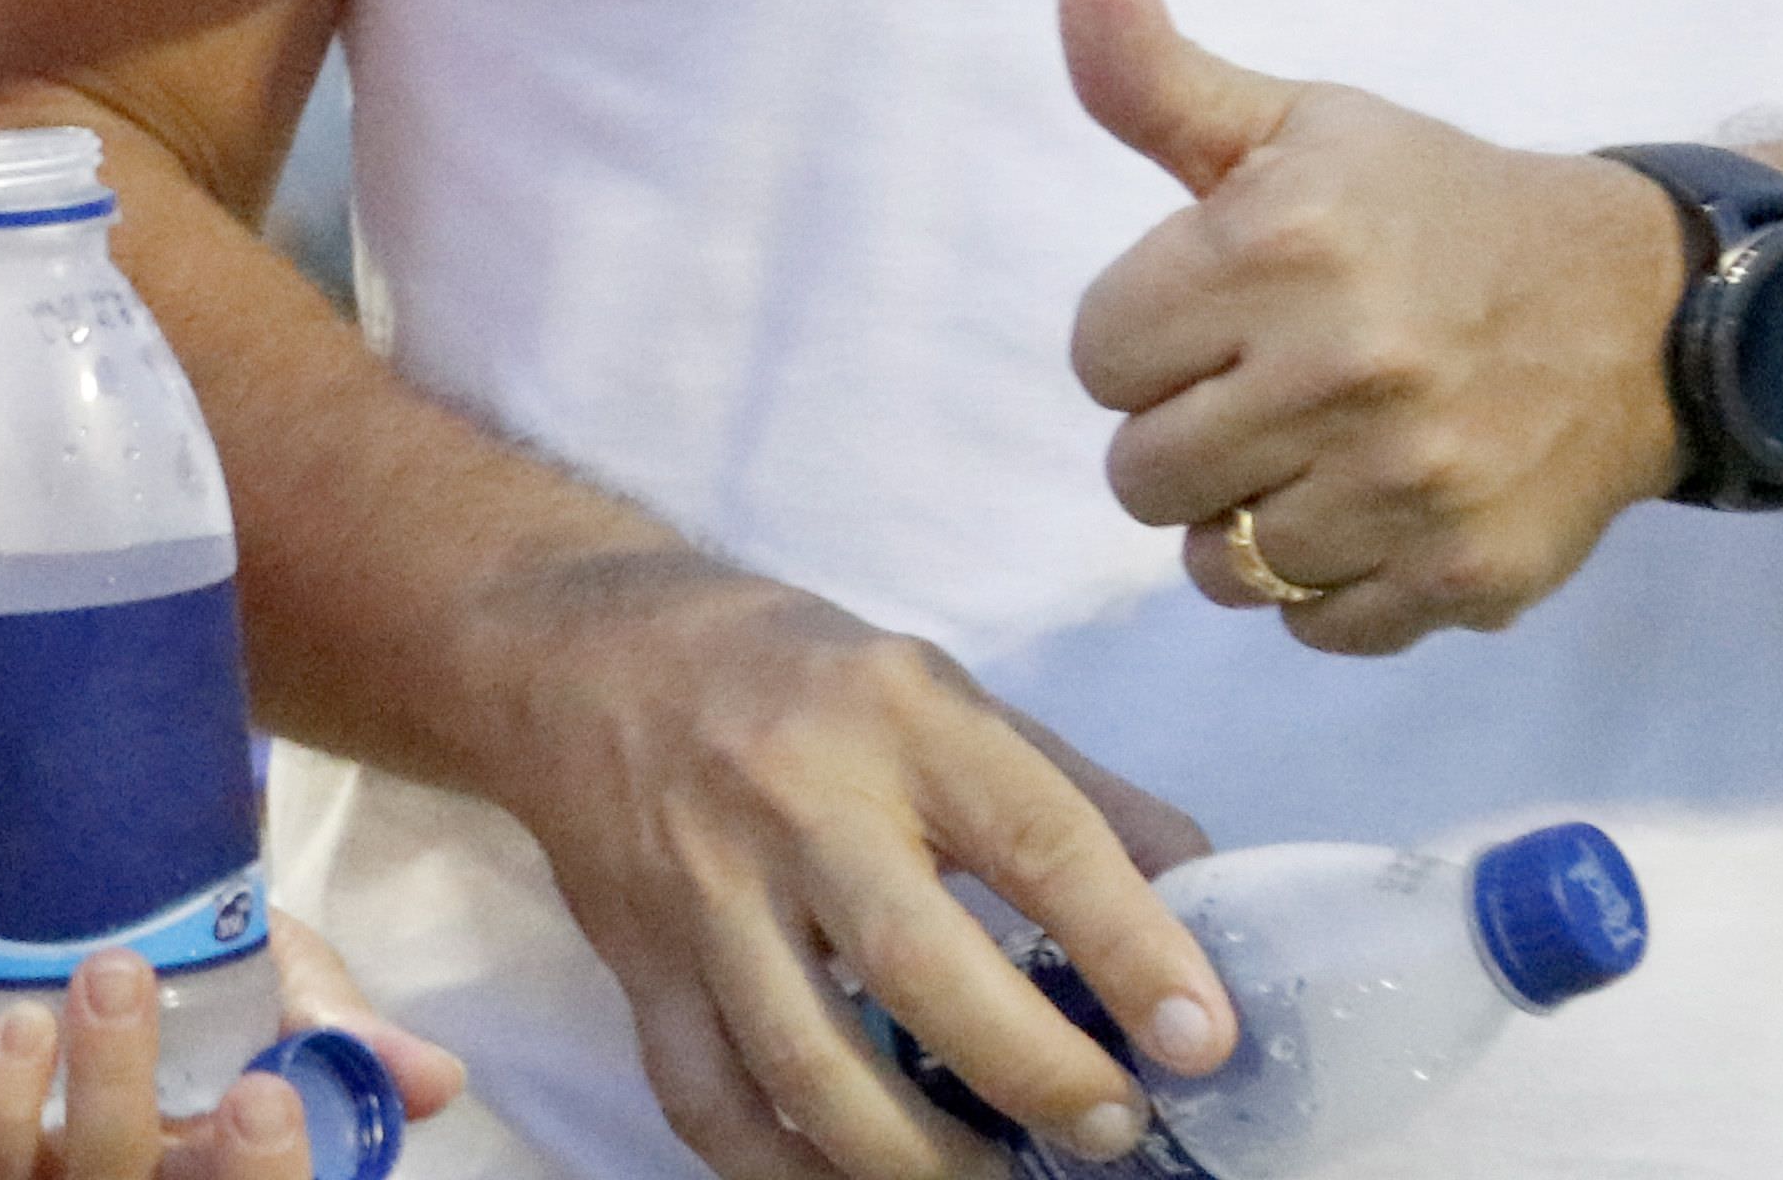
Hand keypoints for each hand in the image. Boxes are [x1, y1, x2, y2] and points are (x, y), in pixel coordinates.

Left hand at [0, 929, 461, 1179]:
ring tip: (114, 975)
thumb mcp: (270, 976)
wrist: (10, 910)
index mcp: (231, 1164)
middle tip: (254, 1086)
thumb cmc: (165, 956)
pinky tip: (23, 1023)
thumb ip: (340, 1031)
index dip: (279, 1177)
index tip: (288, 1100)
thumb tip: (441, 1077)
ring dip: (110, 1091)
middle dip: (239, 1176)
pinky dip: (4, 1100)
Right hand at [468, 542, 1219, 1175]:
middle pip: (917, 962)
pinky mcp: (636, 964)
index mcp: (896, 714)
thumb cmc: (793, 676)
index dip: (1132, 946)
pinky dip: (789, 1173)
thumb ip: (1073, 797)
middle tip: (1114, 1130)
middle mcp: (794, 798)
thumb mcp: (940, 689)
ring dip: (918, 1158)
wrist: (571, 654)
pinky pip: (711, 1103)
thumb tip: (1211, 902)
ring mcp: (701, 890)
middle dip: (1032, 1070)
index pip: (1035, 835)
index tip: (1205, 1040)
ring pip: (807, 1061)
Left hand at [1059, 0, 1689, 656]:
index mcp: (1282, 246)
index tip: (1214, 318)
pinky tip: (1374, 511)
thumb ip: (1157, 77)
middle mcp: (1344, 368)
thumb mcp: (1296, 124)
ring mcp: (1411, 484)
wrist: (1639, 306)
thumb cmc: (1436, 207)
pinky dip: (1328, 585)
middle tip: (1262, 390)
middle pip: (1140, 476)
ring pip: (1219, 564)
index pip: (1099, 356)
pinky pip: (1315, 625)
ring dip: (1250, 518)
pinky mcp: (1467, 574)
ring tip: (1318, 451)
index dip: (1144, 341)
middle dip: (1184, 435)